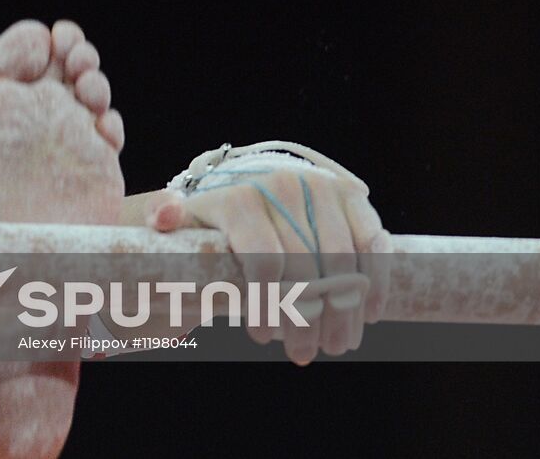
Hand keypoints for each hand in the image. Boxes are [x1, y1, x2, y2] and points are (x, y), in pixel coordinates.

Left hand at [139, 149, 390, 364]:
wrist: (236, 189)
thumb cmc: (205, 222)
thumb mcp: (179, 224)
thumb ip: (166, 220)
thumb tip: (164, 215)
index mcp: (237, 197)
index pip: (264, 261)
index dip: (266, 305)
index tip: (260, 336)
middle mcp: (281, 186)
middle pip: (307, 267)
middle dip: (306, 318)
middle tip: (302, 353)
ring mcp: (319, 187)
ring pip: (343, 261)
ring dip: (344, 310)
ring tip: (335, 344)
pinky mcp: (349, 194)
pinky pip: (373, 241)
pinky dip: (375, 281)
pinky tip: (370, 314)